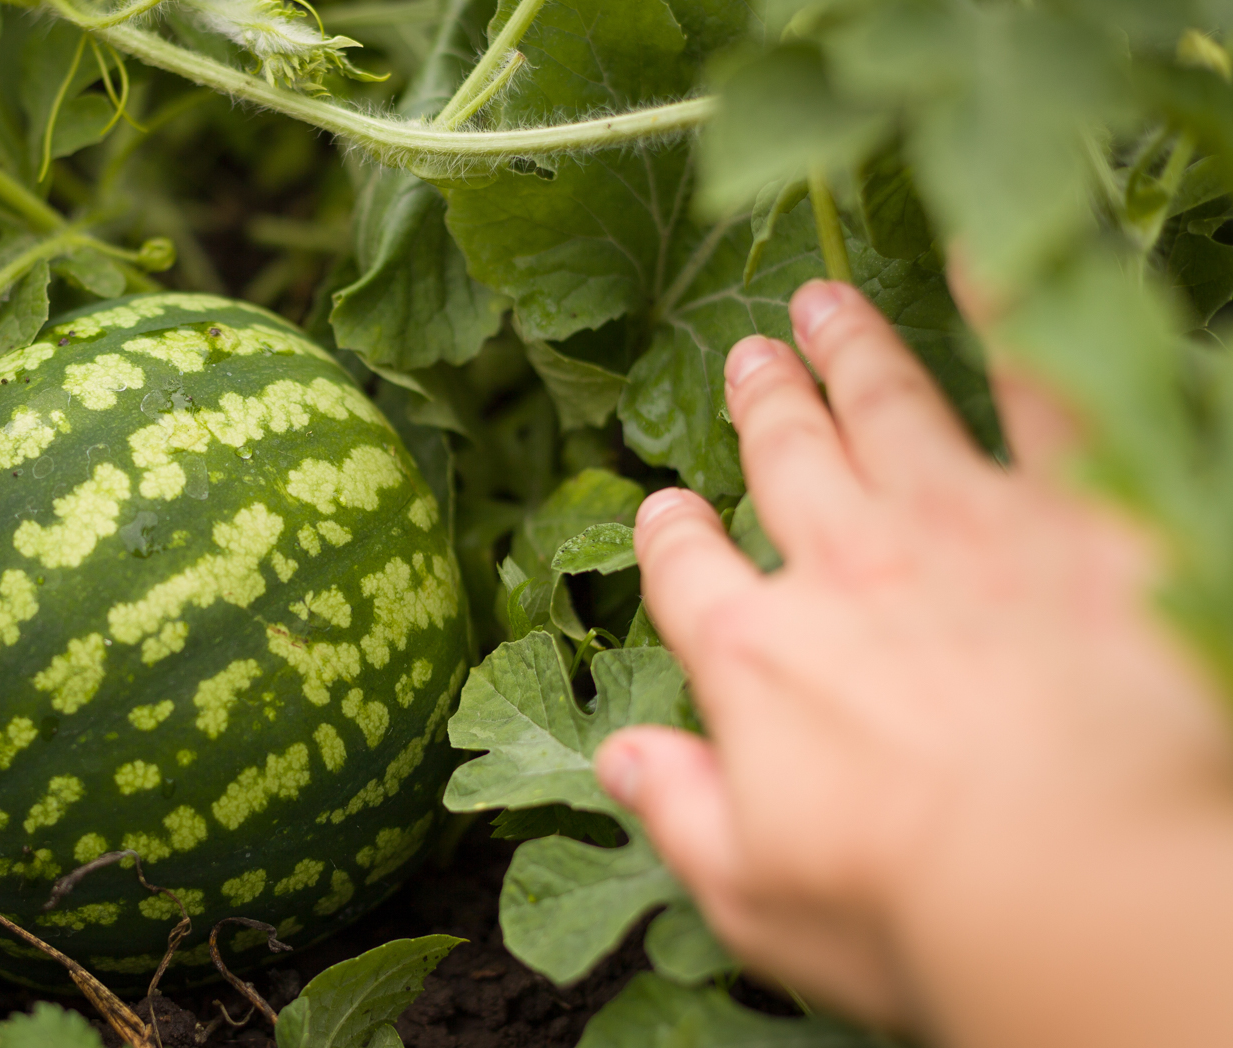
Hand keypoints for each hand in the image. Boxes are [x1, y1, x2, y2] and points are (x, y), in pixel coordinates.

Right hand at [595, 281, 1232, 1042]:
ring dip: (849, 351)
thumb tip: (619, 756)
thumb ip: (681, 813)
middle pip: (785, 465)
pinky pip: (1039, 388)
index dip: (671, 539)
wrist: (1078, 880)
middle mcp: (842, 568)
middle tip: (748, 358)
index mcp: (757, 656)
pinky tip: (981, 256)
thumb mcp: (755, 895)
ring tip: (821, 303)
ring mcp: (956, 524)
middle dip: (762, 408)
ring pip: (883, 410)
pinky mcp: (1077, 510)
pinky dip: (1010, 311)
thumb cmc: (916, 910)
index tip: (665, 510)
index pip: (689, 577)